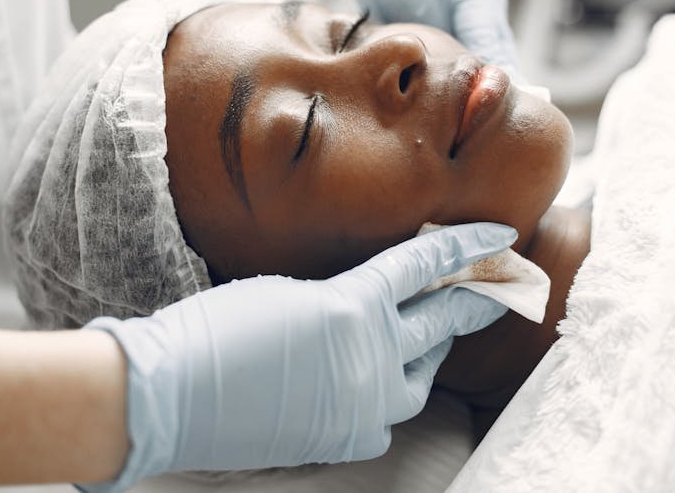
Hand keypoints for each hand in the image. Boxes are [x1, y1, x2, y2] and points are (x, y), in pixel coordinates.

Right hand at [82, 222, 513, 489]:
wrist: (167, 395)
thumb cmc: (212, 329)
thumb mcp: (286, 290)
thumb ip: (342, 297)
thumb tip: (370, 305)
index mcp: (353, 305)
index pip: (427, 265)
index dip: (467, 247)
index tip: (501, 235)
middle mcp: (371, 357)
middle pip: (443, 320)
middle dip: (477, 298)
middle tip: (507, 285)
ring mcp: (362, 405)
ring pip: (421, 376)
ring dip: (431, 351)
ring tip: (433, 335)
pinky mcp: (343, 439)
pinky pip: (385, 418)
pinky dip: (387, 397)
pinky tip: (378, 386)